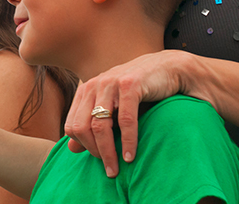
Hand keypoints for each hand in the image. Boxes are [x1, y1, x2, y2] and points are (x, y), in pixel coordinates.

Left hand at [64, 50, 189, 176]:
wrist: (167, 69)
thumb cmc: (139, 93)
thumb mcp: (112, 109)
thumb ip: (91, 127)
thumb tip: (71, 149)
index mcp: (86, 90)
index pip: (71, 126)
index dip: (83, 146)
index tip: (99, 159)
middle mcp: (94, 85)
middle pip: (82, 127)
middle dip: (94, 152)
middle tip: (109, 168)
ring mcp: (111, 83)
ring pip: (100, 125)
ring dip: (108, 152)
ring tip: (117, 169)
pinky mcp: (130, 85)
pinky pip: (125, 120)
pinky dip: (127, 142)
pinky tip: (130, 156)